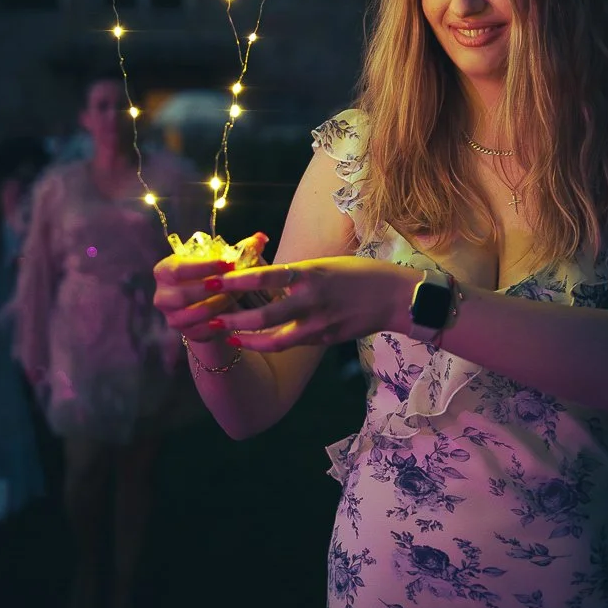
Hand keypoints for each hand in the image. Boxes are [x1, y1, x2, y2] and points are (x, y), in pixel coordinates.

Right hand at [152, 255, 238, 342]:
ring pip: (194, 314)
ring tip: (235, 296)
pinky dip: (218, 322)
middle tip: (232, 283)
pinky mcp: (186, 333)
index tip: (228, 264)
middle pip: (182, 295)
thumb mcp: (223, 262)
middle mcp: (163, 295)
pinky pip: (202, 330)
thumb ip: (242, 249)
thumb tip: (260, 237)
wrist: (211, 305)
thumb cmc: (214, 277)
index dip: (203, 267)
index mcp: (165, 271)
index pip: (178, 269)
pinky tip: (232, 314)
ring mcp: (172, 317)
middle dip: (210, 289)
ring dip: (218, 305)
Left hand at [193, 256, 407, 352]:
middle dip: (234, 319)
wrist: (395, 297)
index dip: (239, 280)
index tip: (215, 280)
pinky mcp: (326, 339)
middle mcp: (314, 300)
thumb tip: (262, 275)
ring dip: (248, 338)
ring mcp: (321, 323)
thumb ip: (296, 273)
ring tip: (227, 335)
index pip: (268, 277)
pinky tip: (255, 340)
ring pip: (276, 339)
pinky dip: (271, 342)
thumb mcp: (325, 264)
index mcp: (312, 274)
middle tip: (211, 318)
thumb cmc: (359, 272)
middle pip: (266, 316)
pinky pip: (293, 343)